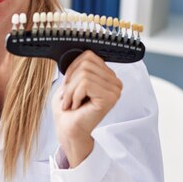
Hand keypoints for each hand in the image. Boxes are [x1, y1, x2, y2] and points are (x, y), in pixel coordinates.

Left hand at [52, 50, 122, 166]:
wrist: (67, 130)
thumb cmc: (68, 109)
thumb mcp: (71, 81)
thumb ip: (80, 66)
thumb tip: (83, 51)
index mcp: (108, 76)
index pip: (89, 55)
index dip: (72, 68)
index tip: (69, 85)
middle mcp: (115, 82)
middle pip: (86, 63)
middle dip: (71, 80)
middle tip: (69, 97)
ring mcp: (115, 90)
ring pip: (84, 73)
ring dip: (71, 90)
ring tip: (72, 103)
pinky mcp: (109, 98)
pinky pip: (85, 83)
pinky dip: (74, 95)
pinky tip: (77, 106)